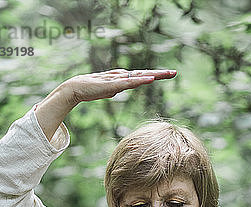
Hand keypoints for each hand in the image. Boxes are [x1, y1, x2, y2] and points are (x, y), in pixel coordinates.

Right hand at [61, 68, 176, 106]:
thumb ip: (114, 89)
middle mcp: (123, 77)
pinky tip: (151, 79)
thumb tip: (118, 90)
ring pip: (140, 76)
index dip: (154, 75)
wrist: (76, 88)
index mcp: (122, 79)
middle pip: (145, 74)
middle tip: (174, 72)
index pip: (142, 76)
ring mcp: (119, 80)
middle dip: (160, 74)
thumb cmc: (90, 89)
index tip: (167, 75)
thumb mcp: (107, 90)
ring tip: (167, 74)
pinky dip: (141, 80)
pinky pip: (131, 83)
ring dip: (154, 75)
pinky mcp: (114, 85)